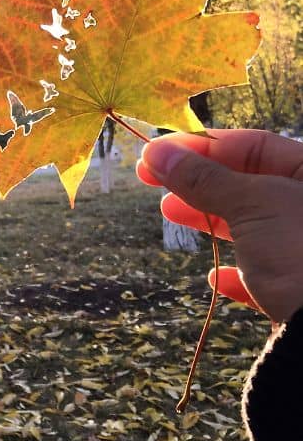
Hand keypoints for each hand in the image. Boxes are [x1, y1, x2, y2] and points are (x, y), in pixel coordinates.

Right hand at [136, 129, 302, 322]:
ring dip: (208, 218)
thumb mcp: (252, 204)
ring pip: (252, 226)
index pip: (251, 146)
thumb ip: (204, 178)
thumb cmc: (302, 252)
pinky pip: (267, 276)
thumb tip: (155, 153)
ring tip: (171, 213)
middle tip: (152, 179)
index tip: (157, 152)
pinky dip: (238, 275)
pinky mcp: (301, 295)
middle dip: (197, 180)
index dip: (200, 146)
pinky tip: (218, 279)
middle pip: (248, 183)